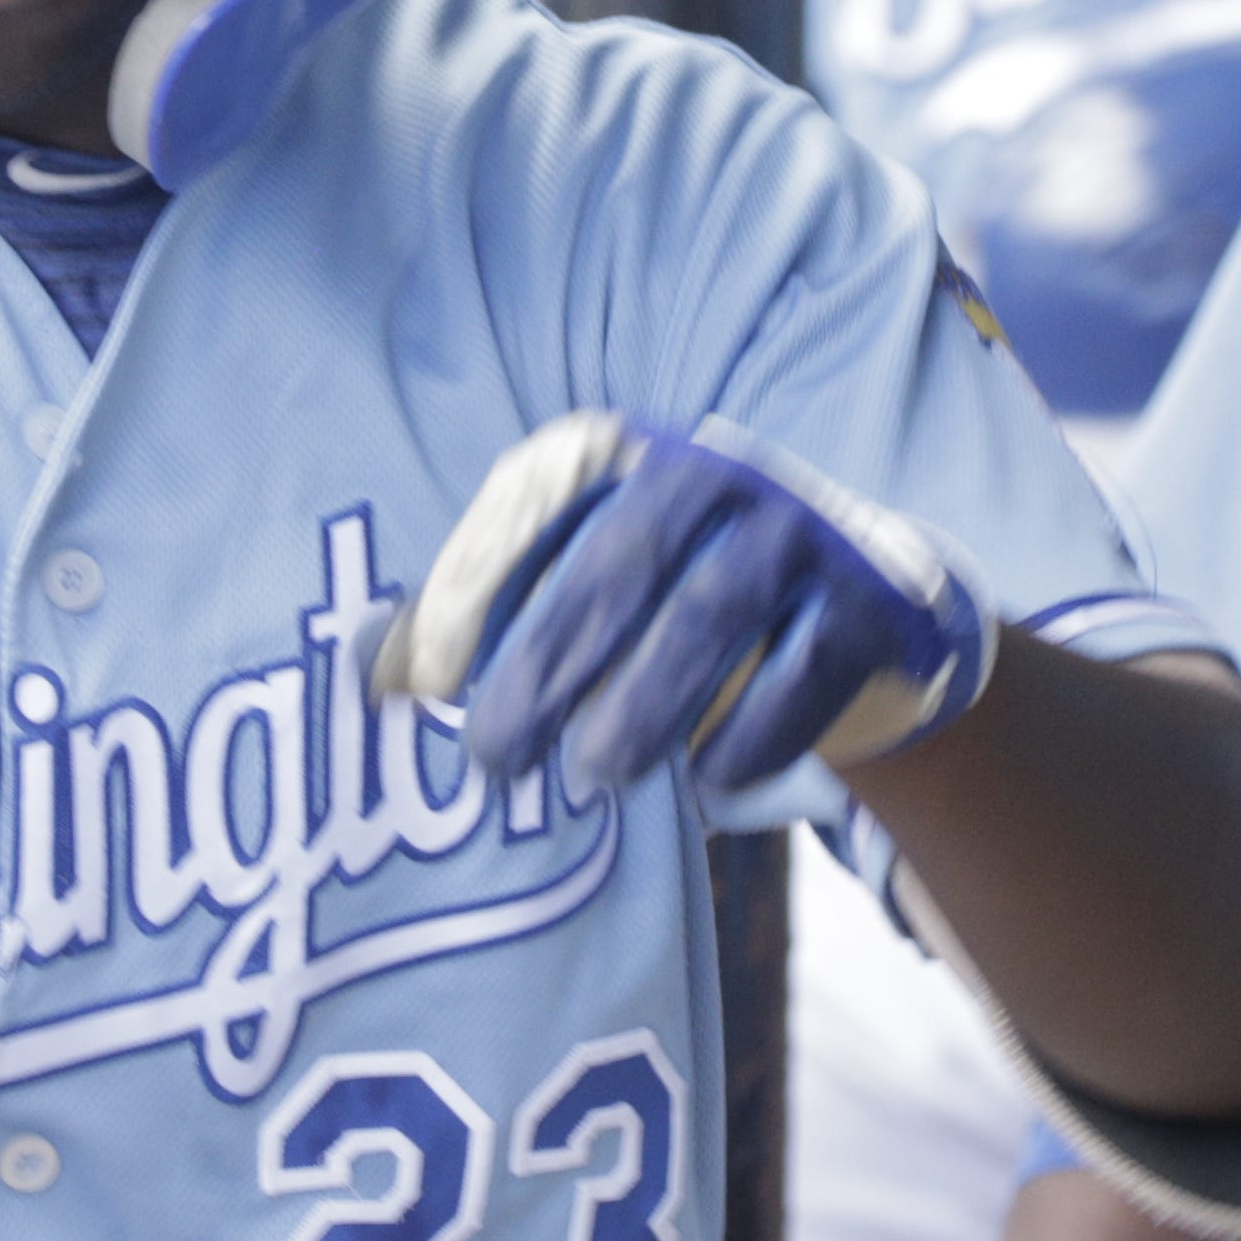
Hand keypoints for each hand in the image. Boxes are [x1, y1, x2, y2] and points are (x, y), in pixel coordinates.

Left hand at [377, 411, 994, 794]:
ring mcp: (796, 529)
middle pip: (616, 566)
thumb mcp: (586, 577)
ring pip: (710, 615)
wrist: (859, 600)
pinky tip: (706, 786)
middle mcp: (711, 472)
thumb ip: (492, 613)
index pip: (530, 506)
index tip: (428, 683)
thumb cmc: (676, 595)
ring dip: (644, 704)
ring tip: (594, 778)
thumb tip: (373, 673)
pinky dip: (749, 734)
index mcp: (620, 454)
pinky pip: (803, 670)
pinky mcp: (867, 600)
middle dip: (547, 666)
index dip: (472, 589)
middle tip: (495, 759)